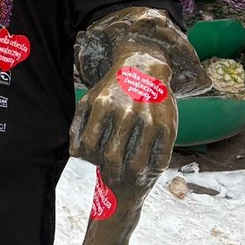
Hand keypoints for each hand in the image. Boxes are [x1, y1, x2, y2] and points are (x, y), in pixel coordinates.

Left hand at [69, 51, 174, 189]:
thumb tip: (76, 154)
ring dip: (131, 176)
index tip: (97, 161)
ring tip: (129, 176)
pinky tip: (148, 168)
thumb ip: (78, 125)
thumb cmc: (113, 89)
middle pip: (113, 158)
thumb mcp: (90, 100)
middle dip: (111, 172)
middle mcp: (126, 111)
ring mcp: (148, 119)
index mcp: (103, 105)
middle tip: (114, 176)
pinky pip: (160, 159)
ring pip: (137, 164)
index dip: (91, 159)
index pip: (90, 146)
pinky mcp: (168, 125)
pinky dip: (152, 170)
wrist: (144, 67)